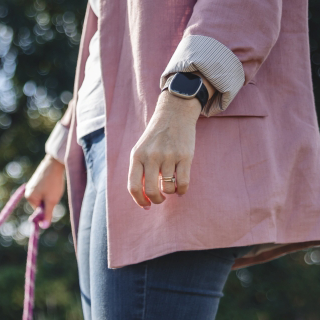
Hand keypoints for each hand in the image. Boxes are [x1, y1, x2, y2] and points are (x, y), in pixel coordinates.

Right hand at [24, 154, 65, 226]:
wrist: (55, 163)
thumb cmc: (53, 182)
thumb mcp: (51, 201)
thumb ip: (47, 214)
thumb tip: (43, 227)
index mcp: (29, 197)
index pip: (38, 211)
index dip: (47, 210)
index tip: (54, 202)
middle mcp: (28, 191)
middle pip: (40, 204)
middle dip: (48, 202)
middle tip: (55, 193)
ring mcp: (32, 185)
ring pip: (43, 197)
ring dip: (50, 195)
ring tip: (54, 187)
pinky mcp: (37, 180)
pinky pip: (43, 190)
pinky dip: (50, 189)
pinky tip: (53, 183)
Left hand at [127, 88, 204, 207]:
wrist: (175, 113)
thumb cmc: (156, 137)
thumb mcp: (141, 150)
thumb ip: (139, 171)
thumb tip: (143, 199)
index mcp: (137, 156)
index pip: (134, 187)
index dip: (139, 201)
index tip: (146, 206)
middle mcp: (151, 156)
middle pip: (151, 191)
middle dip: (156, 200)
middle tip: (160, 199)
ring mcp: (168, 156)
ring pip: (168, 188)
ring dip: (170, 193)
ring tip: (171, 188)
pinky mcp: (185, 156)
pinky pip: (183, 183)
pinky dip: (182, 190)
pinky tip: (181, 189)